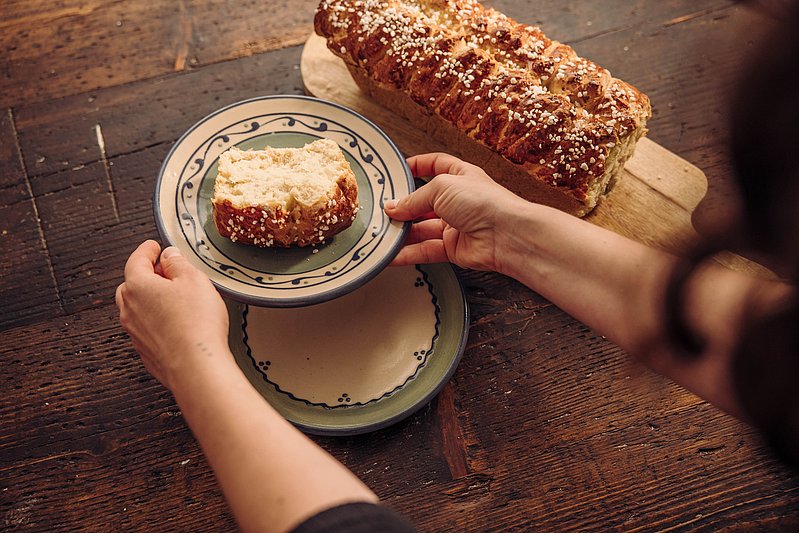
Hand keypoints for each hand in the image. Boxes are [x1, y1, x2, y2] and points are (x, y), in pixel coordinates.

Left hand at [115, 240, 230, 390]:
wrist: (195, 366)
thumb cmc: (196, 324)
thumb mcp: (194, 280)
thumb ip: (179, 263)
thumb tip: (170, 256)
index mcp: (137, 286)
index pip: (137, 260)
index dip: (147, 250)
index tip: (153, 246)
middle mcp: (130, 309)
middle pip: (132, 284)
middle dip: (147, 275)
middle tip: (166, 271)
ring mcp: (135, 333)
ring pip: (136, 308)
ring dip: (151, 299)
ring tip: (174, 298)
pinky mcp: (146, 351)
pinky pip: (146, 328)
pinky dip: (156, 320)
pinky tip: (176, 322)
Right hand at [385, 153, 528, 271]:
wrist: (507, 235)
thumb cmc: (484, 202)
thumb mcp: (442, 187)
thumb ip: (415, 199)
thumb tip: (394, 207)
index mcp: (460, 176)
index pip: (436, 165)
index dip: (417, 166)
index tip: (397, 172)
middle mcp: (458, 200)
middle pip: (424, 202)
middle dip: (403, 207)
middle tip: (381, 211)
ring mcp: (456, 225)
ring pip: (422, 229)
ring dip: (402, 232)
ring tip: (381, 234)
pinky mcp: (453, 249)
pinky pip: (426, 249)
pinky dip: (408, 253)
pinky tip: (391, 254)